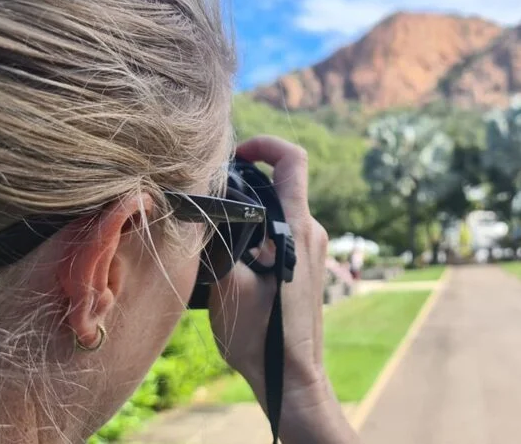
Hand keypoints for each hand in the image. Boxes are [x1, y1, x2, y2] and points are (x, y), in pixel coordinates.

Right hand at [208, 136, 357, 442]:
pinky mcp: (308, 266)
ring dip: (250, 212)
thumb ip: (222, 237)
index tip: (237, 155)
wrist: (290, 375)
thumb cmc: (261, 334)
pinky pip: (283, 232)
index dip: (265, 145)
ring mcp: (314, 249)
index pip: (293, 160)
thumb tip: (206, 205)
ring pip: (279, 210)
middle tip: (213, 197)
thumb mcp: (229, 283)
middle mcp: (312, 231)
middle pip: (282, 184)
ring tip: (218, 232)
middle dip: (247, 183)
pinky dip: (259, 232)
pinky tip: (233, 257)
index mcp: (296, 227)